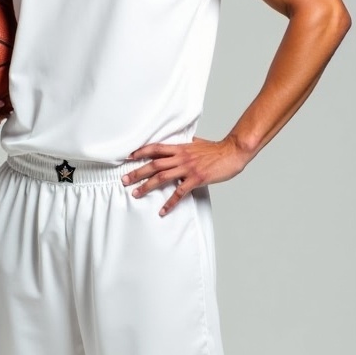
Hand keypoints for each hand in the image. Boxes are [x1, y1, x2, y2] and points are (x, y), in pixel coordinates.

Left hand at [122, 136, 249, 215]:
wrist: (232, 152)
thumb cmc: (216, 149)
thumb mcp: (197, 143)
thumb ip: (185, 145)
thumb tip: (178, 144)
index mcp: (180, 147)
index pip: (156, 148)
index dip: (141, 152)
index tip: (128, 157)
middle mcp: (181, 157)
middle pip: (153, 164)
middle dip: (137, 172)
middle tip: (124, 180)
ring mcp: (188, 168)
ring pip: (162, 177)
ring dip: (147, 186)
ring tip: (135, 194)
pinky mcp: (196, 179)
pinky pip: (179, 192)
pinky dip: (170, 203)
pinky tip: (162, 211)